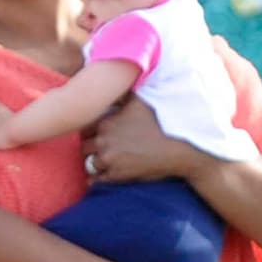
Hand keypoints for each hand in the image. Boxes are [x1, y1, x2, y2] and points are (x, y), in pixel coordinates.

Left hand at [81, 96, 199, 185]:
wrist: (178, 147)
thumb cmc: (161, 122)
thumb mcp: (141, 101)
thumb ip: (124, 94)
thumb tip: (117, 80)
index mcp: (106, 122)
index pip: (83, 128)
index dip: (89, 132)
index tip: (96, 134)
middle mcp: (103, 141)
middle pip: (83, 147)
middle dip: (90, 148)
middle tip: (100, 149)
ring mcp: (108, 160)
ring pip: (89, 164)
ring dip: (94, 164)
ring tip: (105, 162)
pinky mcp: (115, 176)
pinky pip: (95, 180)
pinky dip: (97, 179)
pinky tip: (104, 175)